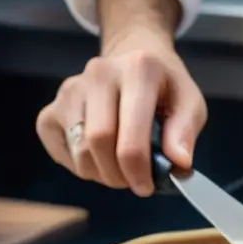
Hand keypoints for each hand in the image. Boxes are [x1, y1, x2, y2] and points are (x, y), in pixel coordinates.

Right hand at [35, 27, 205, 195]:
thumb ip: (185, 132)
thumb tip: (179, 163)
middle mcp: (99, 73)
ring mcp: (70, 89)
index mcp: (138, 70)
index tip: (146, 186)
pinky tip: (98, 158)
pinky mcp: (52, 107)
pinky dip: (78, 166)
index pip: (131, 137)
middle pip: (98, 143)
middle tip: (133, 181)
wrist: (135, 57)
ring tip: (119, 168)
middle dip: (117, 175)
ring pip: (79, 151)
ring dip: (100, 173)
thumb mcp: (190, 103)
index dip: (137, 172)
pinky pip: (59, 150)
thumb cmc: (165, 87)